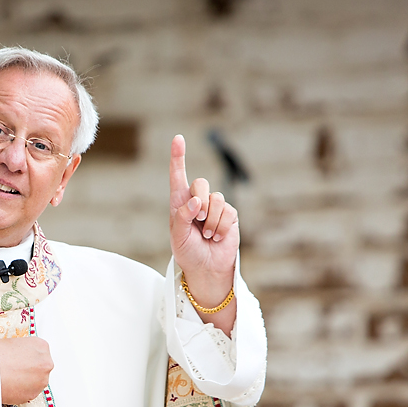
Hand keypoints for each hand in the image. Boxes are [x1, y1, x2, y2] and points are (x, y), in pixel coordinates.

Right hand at [0, 337, 52, 404]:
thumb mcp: (10, 343)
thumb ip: (21, 349)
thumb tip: (18, 355)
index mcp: (41, 346)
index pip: (39, 351)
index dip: (28, 355)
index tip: (20, 359)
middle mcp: (46, 363)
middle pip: (41, 366)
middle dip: (30, 368)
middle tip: (15, 369)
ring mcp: (42, 380)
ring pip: (36, 380)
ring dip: (27, 380)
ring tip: (10, 378)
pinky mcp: (34, 394)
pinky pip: (29, 392)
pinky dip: (21, 391)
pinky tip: (10, 386)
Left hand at [169, 135, 238, 329]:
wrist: (206, 268)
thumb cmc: (187, 252)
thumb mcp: (178, 236)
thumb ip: (183, 217)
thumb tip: (196, 201)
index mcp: (179, 203)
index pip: (177, 176)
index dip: (178, 157)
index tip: (178, 138)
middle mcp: (197, 201)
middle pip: (200, 183)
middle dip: (199, 202)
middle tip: (198, 221)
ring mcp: (215, 207)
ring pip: (216, 199)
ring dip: (210, 221)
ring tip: (206, 235)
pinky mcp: (229, 215)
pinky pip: (227, 212)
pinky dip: (220, 227)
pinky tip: (217, 237)